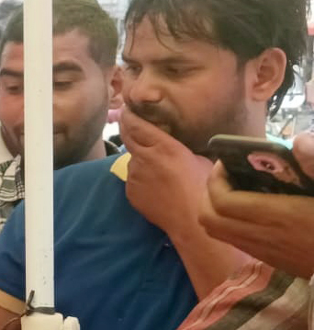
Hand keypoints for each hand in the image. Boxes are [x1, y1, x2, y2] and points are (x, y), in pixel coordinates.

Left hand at [121, 107, 212, 235]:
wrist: (192, 221)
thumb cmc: (204, 189)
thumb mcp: (198, 159)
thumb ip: (179, 148)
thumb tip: (173, 145)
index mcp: (164, 147)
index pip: (136, 125)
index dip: (129, 115)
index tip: (127, 108)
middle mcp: (144, 159)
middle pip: (127, 136)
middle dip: (126, 126)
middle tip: (127, 120)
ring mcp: (134, 176)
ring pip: (132, 160)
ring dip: (139, 157)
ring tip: (155, 165)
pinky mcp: (130, 192)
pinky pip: (133, 179)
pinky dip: (140, 177)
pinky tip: (155, 185)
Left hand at [200, 133, 313, 277]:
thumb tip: (299, 140)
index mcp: (278, 215)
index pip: (222, 200)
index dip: (216, 178)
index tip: (227, 160)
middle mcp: (263, 236)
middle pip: (208, 218)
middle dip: (209, 192)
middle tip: (227, 173)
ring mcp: (264, 251)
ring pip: (217, 232)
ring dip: (216, 208)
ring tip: (235, 188)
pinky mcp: (271, 260)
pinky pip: (233, 240)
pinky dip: (229, 222)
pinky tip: (252, 208)